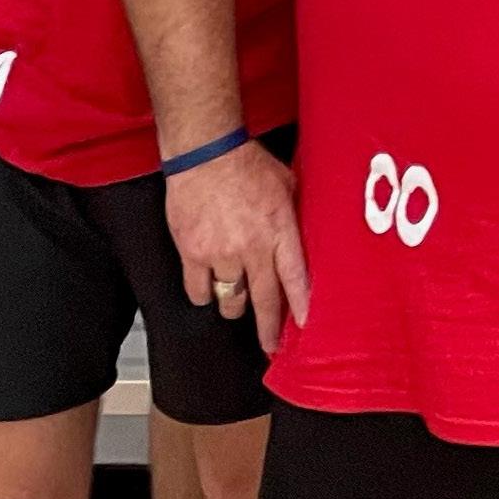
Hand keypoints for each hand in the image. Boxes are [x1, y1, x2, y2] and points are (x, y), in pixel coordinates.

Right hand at [167, 143, 308, 356]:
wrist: (205, 153)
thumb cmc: (248, 164)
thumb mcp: (288, 187)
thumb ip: (294, 218)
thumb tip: (303, 238)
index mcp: (280, 231)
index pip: (296, 279)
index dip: (302, 307)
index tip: (306, 329)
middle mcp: (252, 248)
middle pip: (264, 300)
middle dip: (268, 328)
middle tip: (270, 345)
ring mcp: (220, 253)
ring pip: (230, 299)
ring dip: (235, 304)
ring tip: (237, 302)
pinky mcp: (192, 253)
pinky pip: (198, 290)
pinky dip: (204, 294)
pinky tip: (208, 289)